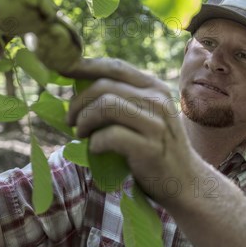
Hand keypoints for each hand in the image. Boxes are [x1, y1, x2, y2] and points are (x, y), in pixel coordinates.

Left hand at [65, 58, 203, 205]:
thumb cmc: (154, 146)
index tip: (60, 69)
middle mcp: (157, 99)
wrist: (184, 181)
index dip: (84, 66)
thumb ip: (120, 99)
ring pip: (106, 105)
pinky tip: (95, 149)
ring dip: (84, 120)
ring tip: (80, 134)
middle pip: (105, 85)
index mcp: (153, 86)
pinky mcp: (151, 147)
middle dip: (78, 102)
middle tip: (70, 120)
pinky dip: (95, 142)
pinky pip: (111, 136)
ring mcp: (156, 123)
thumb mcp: (144, 114)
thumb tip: (76, 87)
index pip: (114, 66)